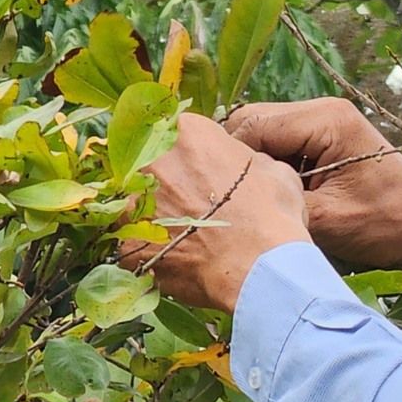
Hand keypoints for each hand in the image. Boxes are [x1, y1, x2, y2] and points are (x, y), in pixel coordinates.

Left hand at [119, 113, 310, 312]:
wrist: (259, 269)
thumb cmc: (273, 217)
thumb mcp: (274, 170)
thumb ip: (246, 160)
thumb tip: (244, 166)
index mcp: (187, 132)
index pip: (177, 133)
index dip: (189, 154)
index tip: (201, 172)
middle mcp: (153, 160)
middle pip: (148, 163)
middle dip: (164, 181)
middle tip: (189, 203)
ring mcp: (135, 202)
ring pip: (135, 202)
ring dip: (153, 214)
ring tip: (181, 234)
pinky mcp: (128, 242)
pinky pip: (132, 242)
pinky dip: (149, 250)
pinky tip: (174, 259)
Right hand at [226, 98, 401, 304]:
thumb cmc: (390, 225)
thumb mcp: (326, 221)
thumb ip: (275, 202)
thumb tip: (226, 201)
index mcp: (325, 119)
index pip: (249, 126)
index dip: (228, 163)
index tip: (219, 200)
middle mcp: (321, 111)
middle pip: (251, 126)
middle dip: (237, 164)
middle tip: (233, 205)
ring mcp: (323, 124)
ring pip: (261, 139)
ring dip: (253, 170)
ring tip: (253, 205)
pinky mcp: (325, 142)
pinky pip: (280, 150)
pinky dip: (270, 173)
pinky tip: (272, 202)